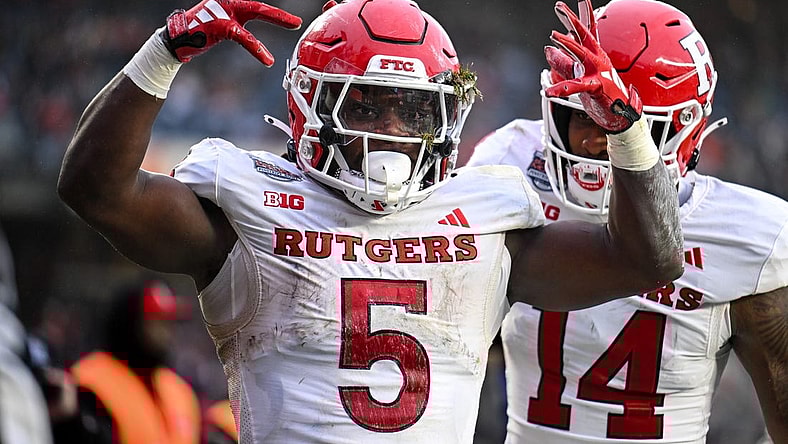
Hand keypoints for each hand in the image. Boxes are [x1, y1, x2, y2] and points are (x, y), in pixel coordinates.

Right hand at [163, 0, 301, 65]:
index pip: (256, 7)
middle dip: (280, 14)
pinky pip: (243, 36)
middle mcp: (228, 3)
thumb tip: (251, 34)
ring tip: (295, 25)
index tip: (291, 20)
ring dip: (277, 19)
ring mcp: (223, 10)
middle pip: (258, 6)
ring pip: (255, 11)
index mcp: (230, 4)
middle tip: (297, 21)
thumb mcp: (223, 27)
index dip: (274, 14)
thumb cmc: (200, 33)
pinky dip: (257, 48)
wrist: (177, 38)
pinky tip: (267, 60)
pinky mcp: (219, 24)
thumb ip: (240, 27)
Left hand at [543, 0, 641, 132]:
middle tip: (560, 7)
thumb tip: (548, 49)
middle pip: (583, 35)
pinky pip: (577, 86)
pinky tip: (550, 91)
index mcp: (593, 55)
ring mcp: (598, 72)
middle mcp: (597, 59)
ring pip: (581, 54)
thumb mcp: (578, 74)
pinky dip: (562, 89)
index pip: (585, 31)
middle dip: (571, 20)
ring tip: (553, 37)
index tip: (565, 4)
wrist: (620, 113)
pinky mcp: (596, 87)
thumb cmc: (602, 93)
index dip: (577, 15)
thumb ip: (563, 62)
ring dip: (567, 44)